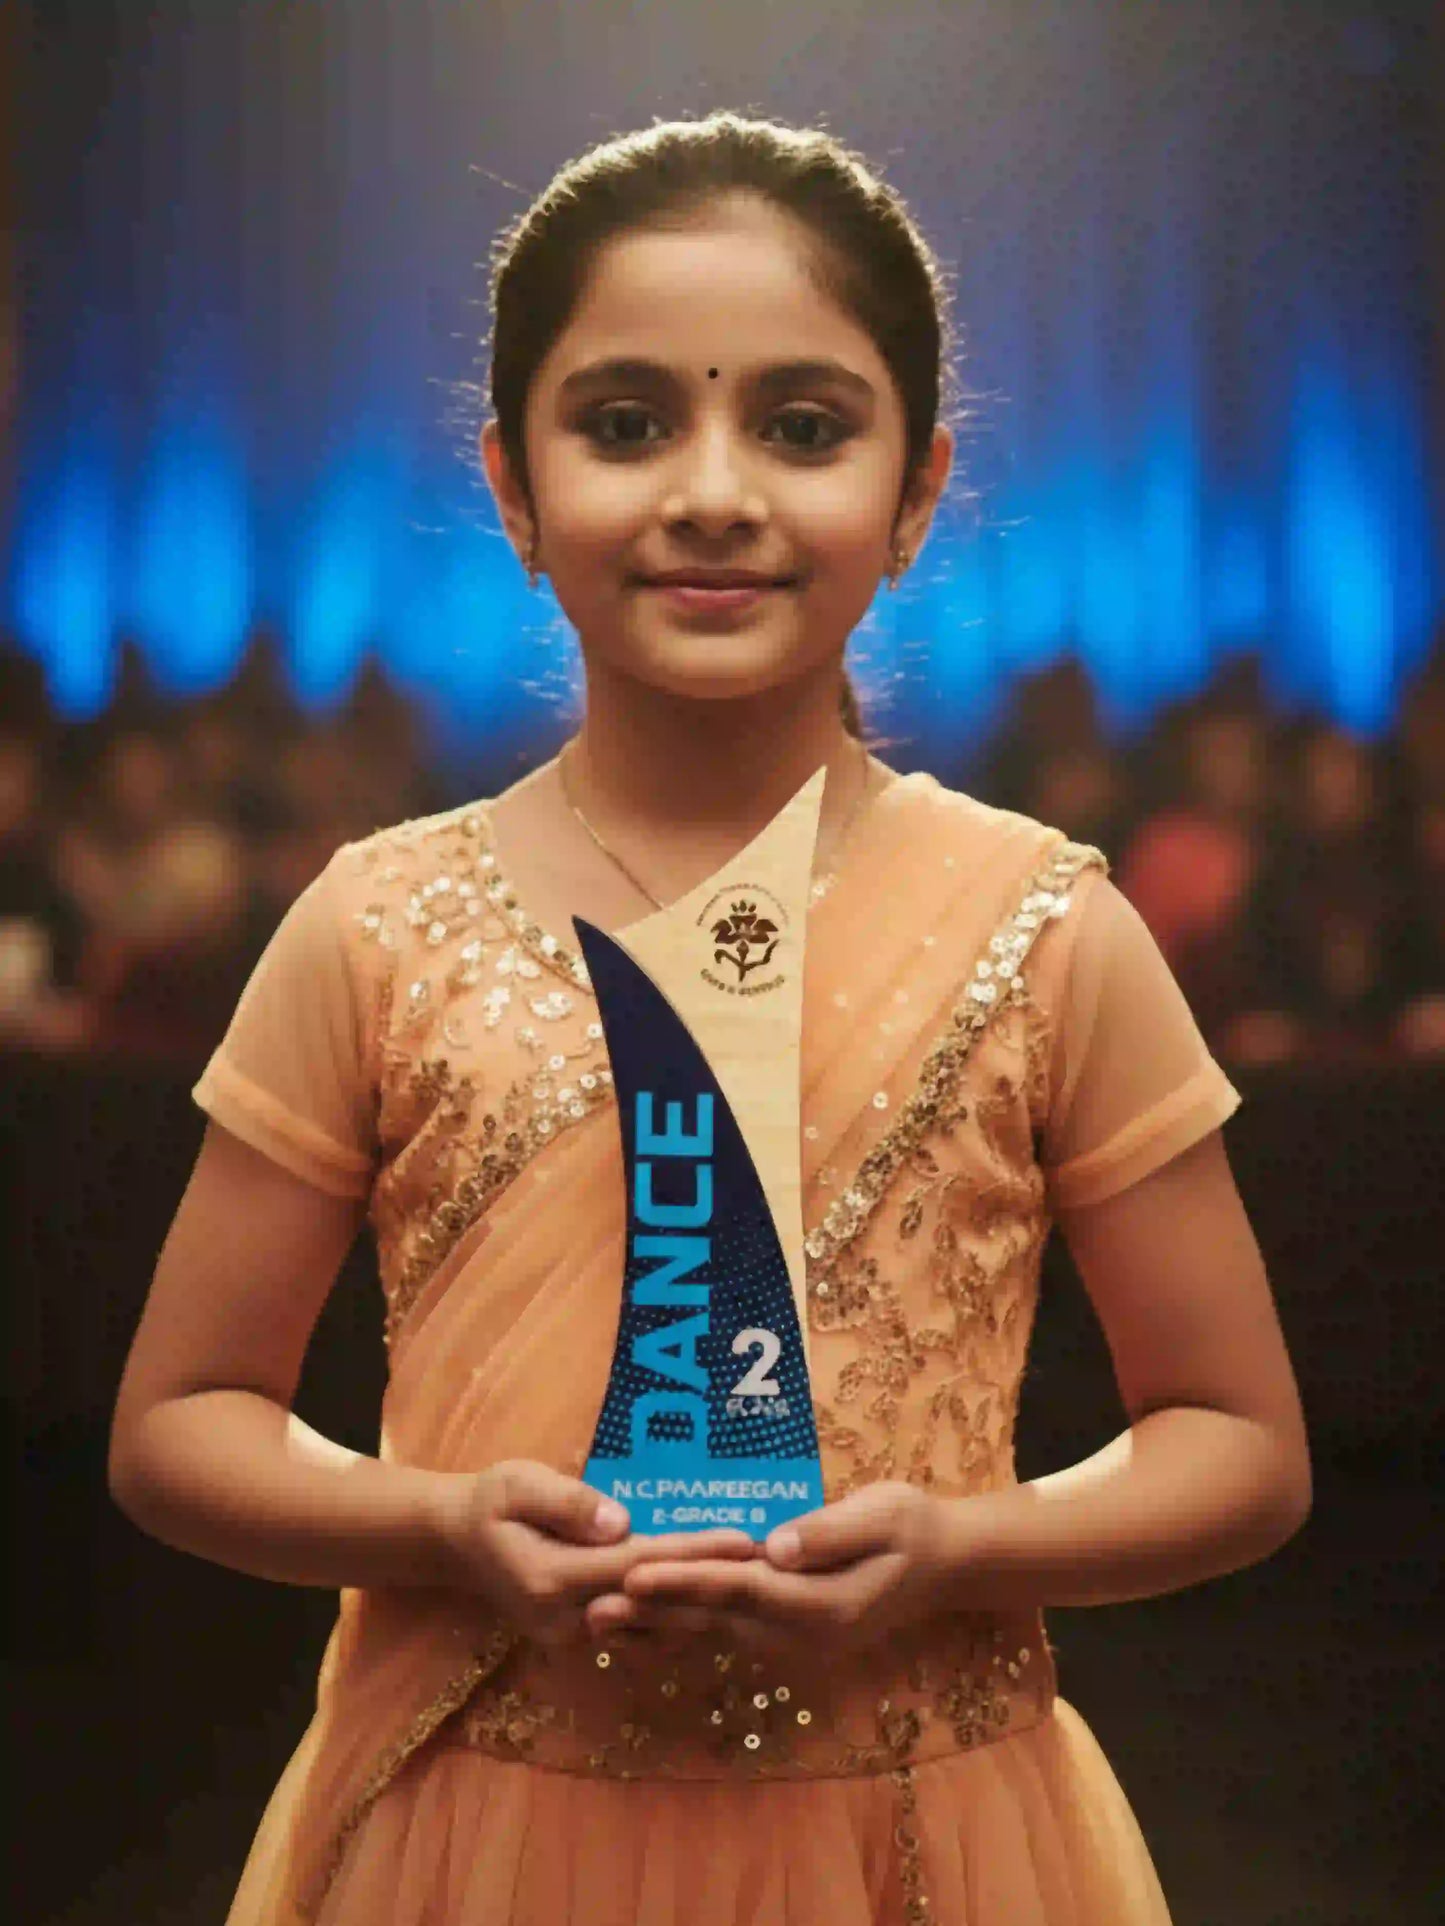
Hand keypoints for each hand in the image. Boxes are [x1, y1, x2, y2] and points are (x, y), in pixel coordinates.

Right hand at [437, 1459, 753, 1648]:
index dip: (693, 1554)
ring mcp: (574, 1637)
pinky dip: (680, 1618)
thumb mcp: (518, 1484)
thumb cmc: (491, 1501)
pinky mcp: (582, 1638)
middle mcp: (568, 1620)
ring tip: (762, 1585)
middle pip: (655, 1607)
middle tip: (774, 1568)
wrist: (457, 1541)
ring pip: (653, 1630)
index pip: (639, 1567)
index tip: (744, 1541)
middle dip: (715, 1586)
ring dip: (705, 1608)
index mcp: (553, 1579)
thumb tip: (621, 1523)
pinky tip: (720, 1602)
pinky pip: (640, 1633)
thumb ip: (568, 1503)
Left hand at [585, 1481, 965, 1657]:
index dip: (684, 1579)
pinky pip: (726, 1633)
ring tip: (598, 1623)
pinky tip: (644, 1625)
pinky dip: (682, 1628)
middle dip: (652, 1613)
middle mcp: (801, 1634)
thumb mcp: (883, 1516)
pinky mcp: (788, 1632)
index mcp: (822, 1605)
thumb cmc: (913, 1527)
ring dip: (657, 1628)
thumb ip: (829, 1532)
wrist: (945, 1565)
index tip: (634, 1573)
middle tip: (591, 1606)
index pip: (739, 1589)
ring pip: (713, 1633)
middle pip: (714, 1619)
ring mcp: (794, 1641)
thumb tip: (775, 1545)